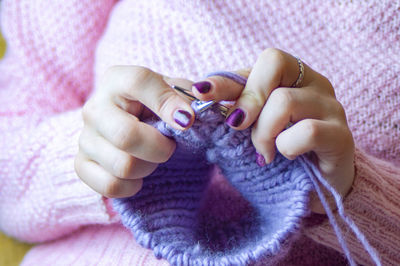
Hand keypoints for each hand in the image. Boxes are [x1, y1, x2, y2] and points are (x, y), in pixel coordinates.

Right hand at [75, 66, 194, 197]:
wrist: (139, 128)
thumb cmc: (161, 109)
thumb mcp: (177, 94)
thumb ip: (190, 95)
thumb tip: (195, 105)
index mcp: (117, 80)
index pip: (139, 83)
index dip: (167, 103)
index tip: (188, 121)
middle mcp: (95, 107)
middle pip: (126, 135)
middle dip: (160, 148)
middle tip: (170, 146)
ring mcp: (85, 138)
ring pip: (123, 165)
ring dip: (149, 168)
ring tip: (152, 159)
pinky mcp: (81, 165)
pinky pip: (110, 186)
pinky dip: (132, 186)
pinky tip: (139, 175)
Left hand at [191, 48, 354, 213]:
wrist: (315, 187)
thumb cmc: (278, 151)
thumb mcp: (251, 127)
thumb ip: (235, 108)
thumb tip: (200, 94)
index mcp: (291, 76)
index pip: (259, 62)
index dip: (227, 77)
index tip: (200, 92)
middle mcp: (313, 83)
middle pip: (275, 63)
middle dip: (247, 97)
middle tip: (237, 126)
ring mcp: (330, 107)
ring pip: (284, 100)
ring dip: (263, 132)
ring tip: (264, 152)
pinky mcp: (341, 135)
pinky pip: (307, 131)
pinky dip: (287, 147)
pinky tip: (286, 156)